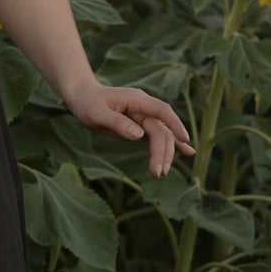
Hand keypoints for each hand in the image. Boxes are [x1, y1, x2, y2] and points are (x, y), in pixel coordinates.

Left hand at [69, 82, 194, 177]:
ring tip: (160, 174)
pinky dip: (171, 146)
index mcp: (137, 100)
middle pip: (161, 130)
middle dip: (163, 151)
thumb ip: (118, 123)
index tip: (184, 139)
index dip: (174, 124)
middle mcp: (145, 108)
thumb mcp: (97, 114)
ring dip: (165, 154)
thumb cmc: (89, 104)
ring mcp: (145, 118)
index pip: (161, 110)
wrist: (84, 98)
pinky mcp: (142, 127)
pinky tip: (186, 153)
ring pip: (162, 136)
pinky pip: (159, 137)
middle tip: (157, 173)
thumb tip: (139, 135)